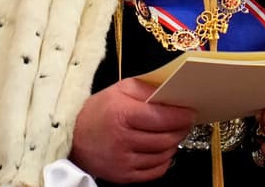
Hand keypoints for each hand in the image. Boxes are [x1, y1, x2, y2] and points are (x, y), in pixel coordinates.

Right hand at [69, 78, 196, 182]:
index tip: (191, 112)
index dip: (180, 115)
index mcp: (121, 114)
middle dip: (180, 129)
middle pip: (165, 138)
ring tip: (174, 134)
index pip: (161, 117)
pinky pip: (155, 171)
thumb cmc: (98, 111)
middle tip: (185, 122)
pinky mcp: (124, 176)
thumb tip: (172, 92)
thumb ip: (146, 89)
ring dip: (173, 144)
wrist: (73, 138)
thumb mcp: (119, 90)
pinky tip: (162, 149)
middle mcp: (123, 139)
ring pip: (163, 155)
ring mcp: (123, 160)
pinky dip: (164, 160)